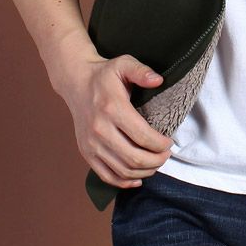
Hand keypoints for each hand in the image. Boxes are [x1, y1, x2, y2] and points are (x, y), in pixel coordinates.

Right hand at [51, 50, 175, 188]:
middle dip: (157, 161)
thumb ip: (142, 71)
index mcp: (112, 108)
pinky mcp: (86, 152)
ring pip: (122, 170)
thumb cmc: (104, 74)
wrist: (76, 82)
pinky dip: (124, 182)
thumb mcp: (124, 64)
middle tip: (166, 155)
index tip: (170, 142)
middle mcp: (99, 129)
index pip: (143, 137)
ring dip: (144, 172)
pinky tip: (138, 177)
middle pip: (134, 158)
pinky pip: (106, 176)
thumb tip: (158, 80)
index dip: (161, 145)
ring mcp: (90, 144)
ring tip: (156, 163)